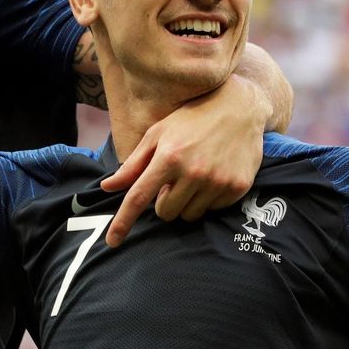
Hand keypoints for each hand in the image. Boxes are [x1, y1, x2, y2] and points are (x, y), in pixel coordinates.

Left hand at [98, 74, 267, 246]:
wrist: (240, 107)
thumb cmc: (192, 118)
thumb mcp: (159, 133)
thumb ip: (133, 164)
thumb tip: (108, 187)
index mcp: (169, 157)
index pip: (139, 197)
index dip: (123, 222)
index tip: (112, 242)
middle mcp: (193, 172)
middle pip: (166, 212)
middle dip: (165, 201)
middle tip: (174, 180)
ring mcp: (217, 181)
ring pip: (189, 215)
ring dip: (186, 202)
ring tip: (195, 177)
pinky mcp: (237, 187)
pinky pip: (213, 210)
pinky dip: (208, 198)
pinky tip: (214, 175)